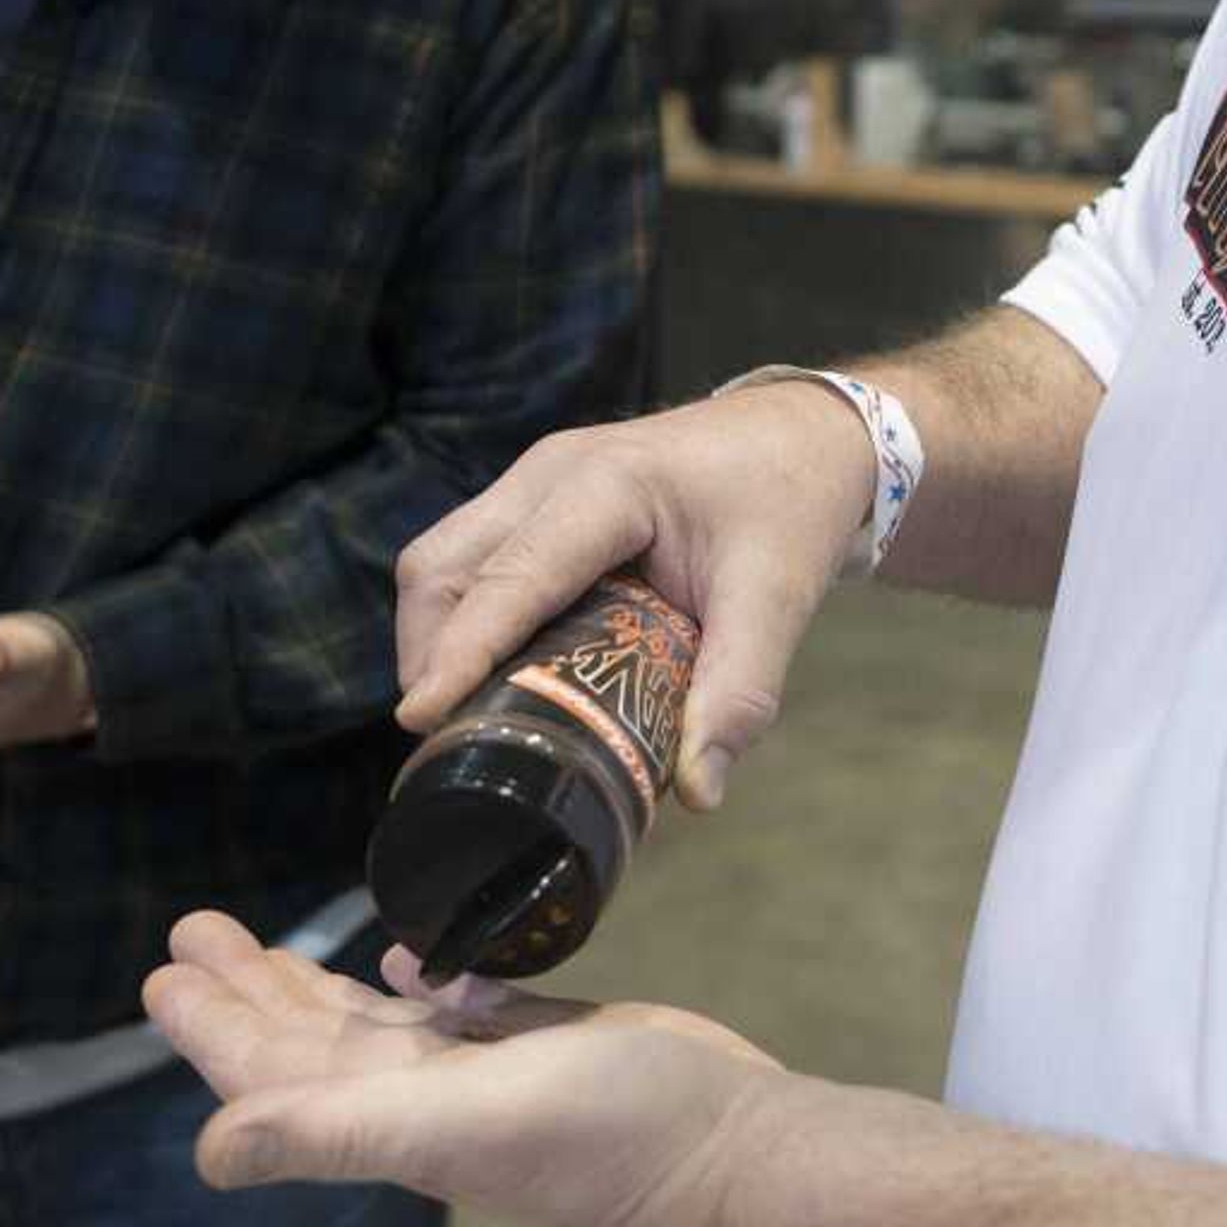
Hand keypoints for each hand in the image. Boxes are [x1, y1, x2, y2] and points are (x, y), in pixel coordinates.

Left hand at [144, 911, 780, 1226]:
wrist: (722, 1145)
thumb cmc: (596, 1136)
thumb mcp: (447, 1125)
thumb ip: (330, 1132)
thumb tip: (207, 1153)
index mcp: (384, 1119)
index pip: (272, 1071)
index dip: (213, 1027)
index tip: (163, 971)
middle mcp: (420, 1100)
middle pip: (307, 1039)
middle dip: (246, 988)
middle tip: (190, 928)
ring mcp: (481, 1073)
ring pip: (370, 1024)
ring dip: (312, 980)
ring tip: (262, 939)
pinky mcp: (539, 1042)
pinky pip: (454, 1005)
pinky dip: (414, 977)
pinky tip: (401, 953)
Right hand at [395, 385, 873, 808]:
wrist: (809, 434)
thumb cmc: (792, 502)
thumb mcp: (779, 595)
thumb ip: (740, 690)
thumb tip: (698, 791)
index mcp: (608, 484)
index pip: (511, 576)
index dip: (460, 651)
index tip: (417, 719)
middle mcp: (552, 472)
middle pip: (444, 565)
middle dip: (429, 654)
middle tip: (449, 741)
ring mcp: (537, 480)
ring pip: (444, 560)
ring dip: (439, 639)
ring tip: (465, 718)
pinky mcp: (538, 500)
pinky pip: (473, 561)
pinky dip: (466, 621)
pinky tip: (495, 678)